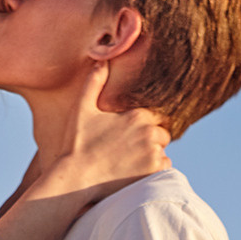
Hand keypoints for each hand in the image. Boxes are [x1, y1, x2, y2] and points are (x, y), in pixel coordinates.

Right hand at [52, 63, 170, 201]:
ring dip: (153, 153)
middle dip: (151, 138)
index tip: (133, 131)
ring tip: (132, 160)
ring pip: (163, 150)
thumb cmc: (76, 144)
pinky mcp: (152, 173)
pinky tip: (136, 169)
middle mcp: (148, 133)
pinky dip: (155, 169)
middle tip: (132, 147)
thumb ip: (94, 82)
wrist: (75, 179)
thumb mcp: (82, 109)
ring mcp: (152, 154)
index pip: (156, 115)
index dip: (146, 123)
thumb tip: (101, 60)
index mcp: (136, 115)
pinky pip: (165, 166)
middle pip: (162, 133)